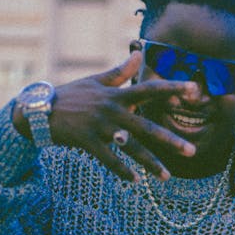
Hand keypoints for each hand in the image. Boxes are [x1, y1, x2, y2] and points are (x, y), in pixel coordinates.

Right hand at [13, 51, 199, 181]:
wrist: (40, 109)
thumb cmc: (72, 95)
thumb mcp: (96, 80)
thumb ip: (121, 71)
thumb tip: (139, 53)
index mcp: (116, 94)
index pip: (149, 89)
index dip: (172, 88)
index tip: (193, 90)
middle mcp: (112, 110)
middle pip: (146, 126)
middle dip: (170, 140)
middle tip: (191, 152)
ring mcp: (100, 127)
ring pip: (130, 148)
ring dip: (150, 163)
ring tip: (167, 177)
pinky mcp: (87, 142)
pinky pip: (108, 159)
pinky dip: (121, 171)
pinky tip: (135, 181)